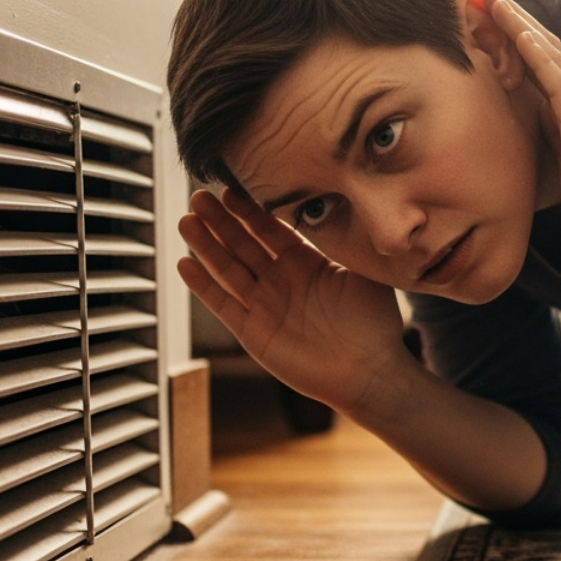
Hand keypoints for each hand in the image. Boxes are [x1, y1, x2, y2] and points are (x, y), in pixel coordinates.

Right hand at [177, 189, 408, 414]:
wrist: (370, 372)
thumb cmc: (375, 324)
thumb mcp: (364, 274)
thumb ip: (346, 243)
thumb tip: (342, 204)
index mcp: (307, 263)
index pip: (271, 230)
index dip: (250, 211)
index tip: (231, 188)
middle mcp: (281, 281)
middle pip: (243, 244)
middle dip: (221, 221)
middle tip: (200, 196)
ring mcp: (265, 305)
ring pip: (228, 269)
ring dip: (206, 246)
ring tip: (187, 221)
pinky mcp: (253, 331)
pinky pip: (223, 304)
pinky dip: (203, 286)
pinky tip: (185, 264)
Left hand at [483, 0, 560, 266]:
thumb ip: (550, 138)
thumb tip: (525, 125)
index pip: (541, 62)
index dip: (515, 36)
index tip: (487, 13)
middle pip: (543, 48)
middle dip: (512, 18)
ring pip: (549, 56)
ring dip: (520, 25)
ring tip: (495, 0)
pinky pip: (559, 85)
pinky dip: (539, 57)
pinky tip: (521, 36)